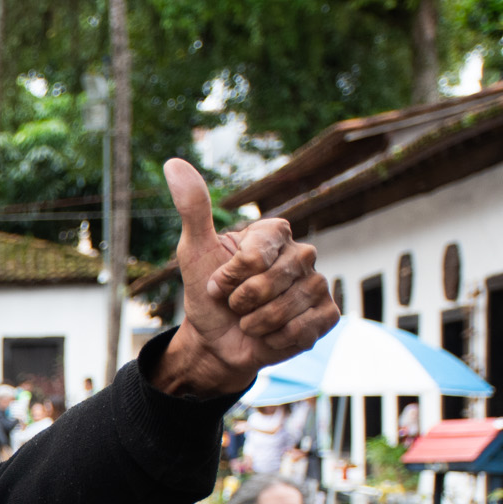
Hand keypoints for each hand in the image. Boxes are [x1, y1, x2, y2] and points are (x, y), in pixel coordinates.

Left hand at [158, 158, 337, 396]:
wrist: (218, 340)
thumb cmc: (208, 294)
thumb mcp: (193, 251)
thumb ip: (192, 208)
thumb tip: (174, 163)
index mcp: (276, 232)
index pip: (253, 257)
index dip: (227, 278)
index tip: (217, 283)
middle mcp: (302, 253)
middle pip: (269, 284)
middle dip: (239, 303)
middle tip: (235, 306)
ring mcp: (318, 284)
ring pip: (285, 310)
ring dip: (255, 324)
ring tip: (250, 321)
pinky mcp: (328, 314)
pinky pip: (303, 329)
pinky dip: (277, 339)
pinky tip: (271, 334)